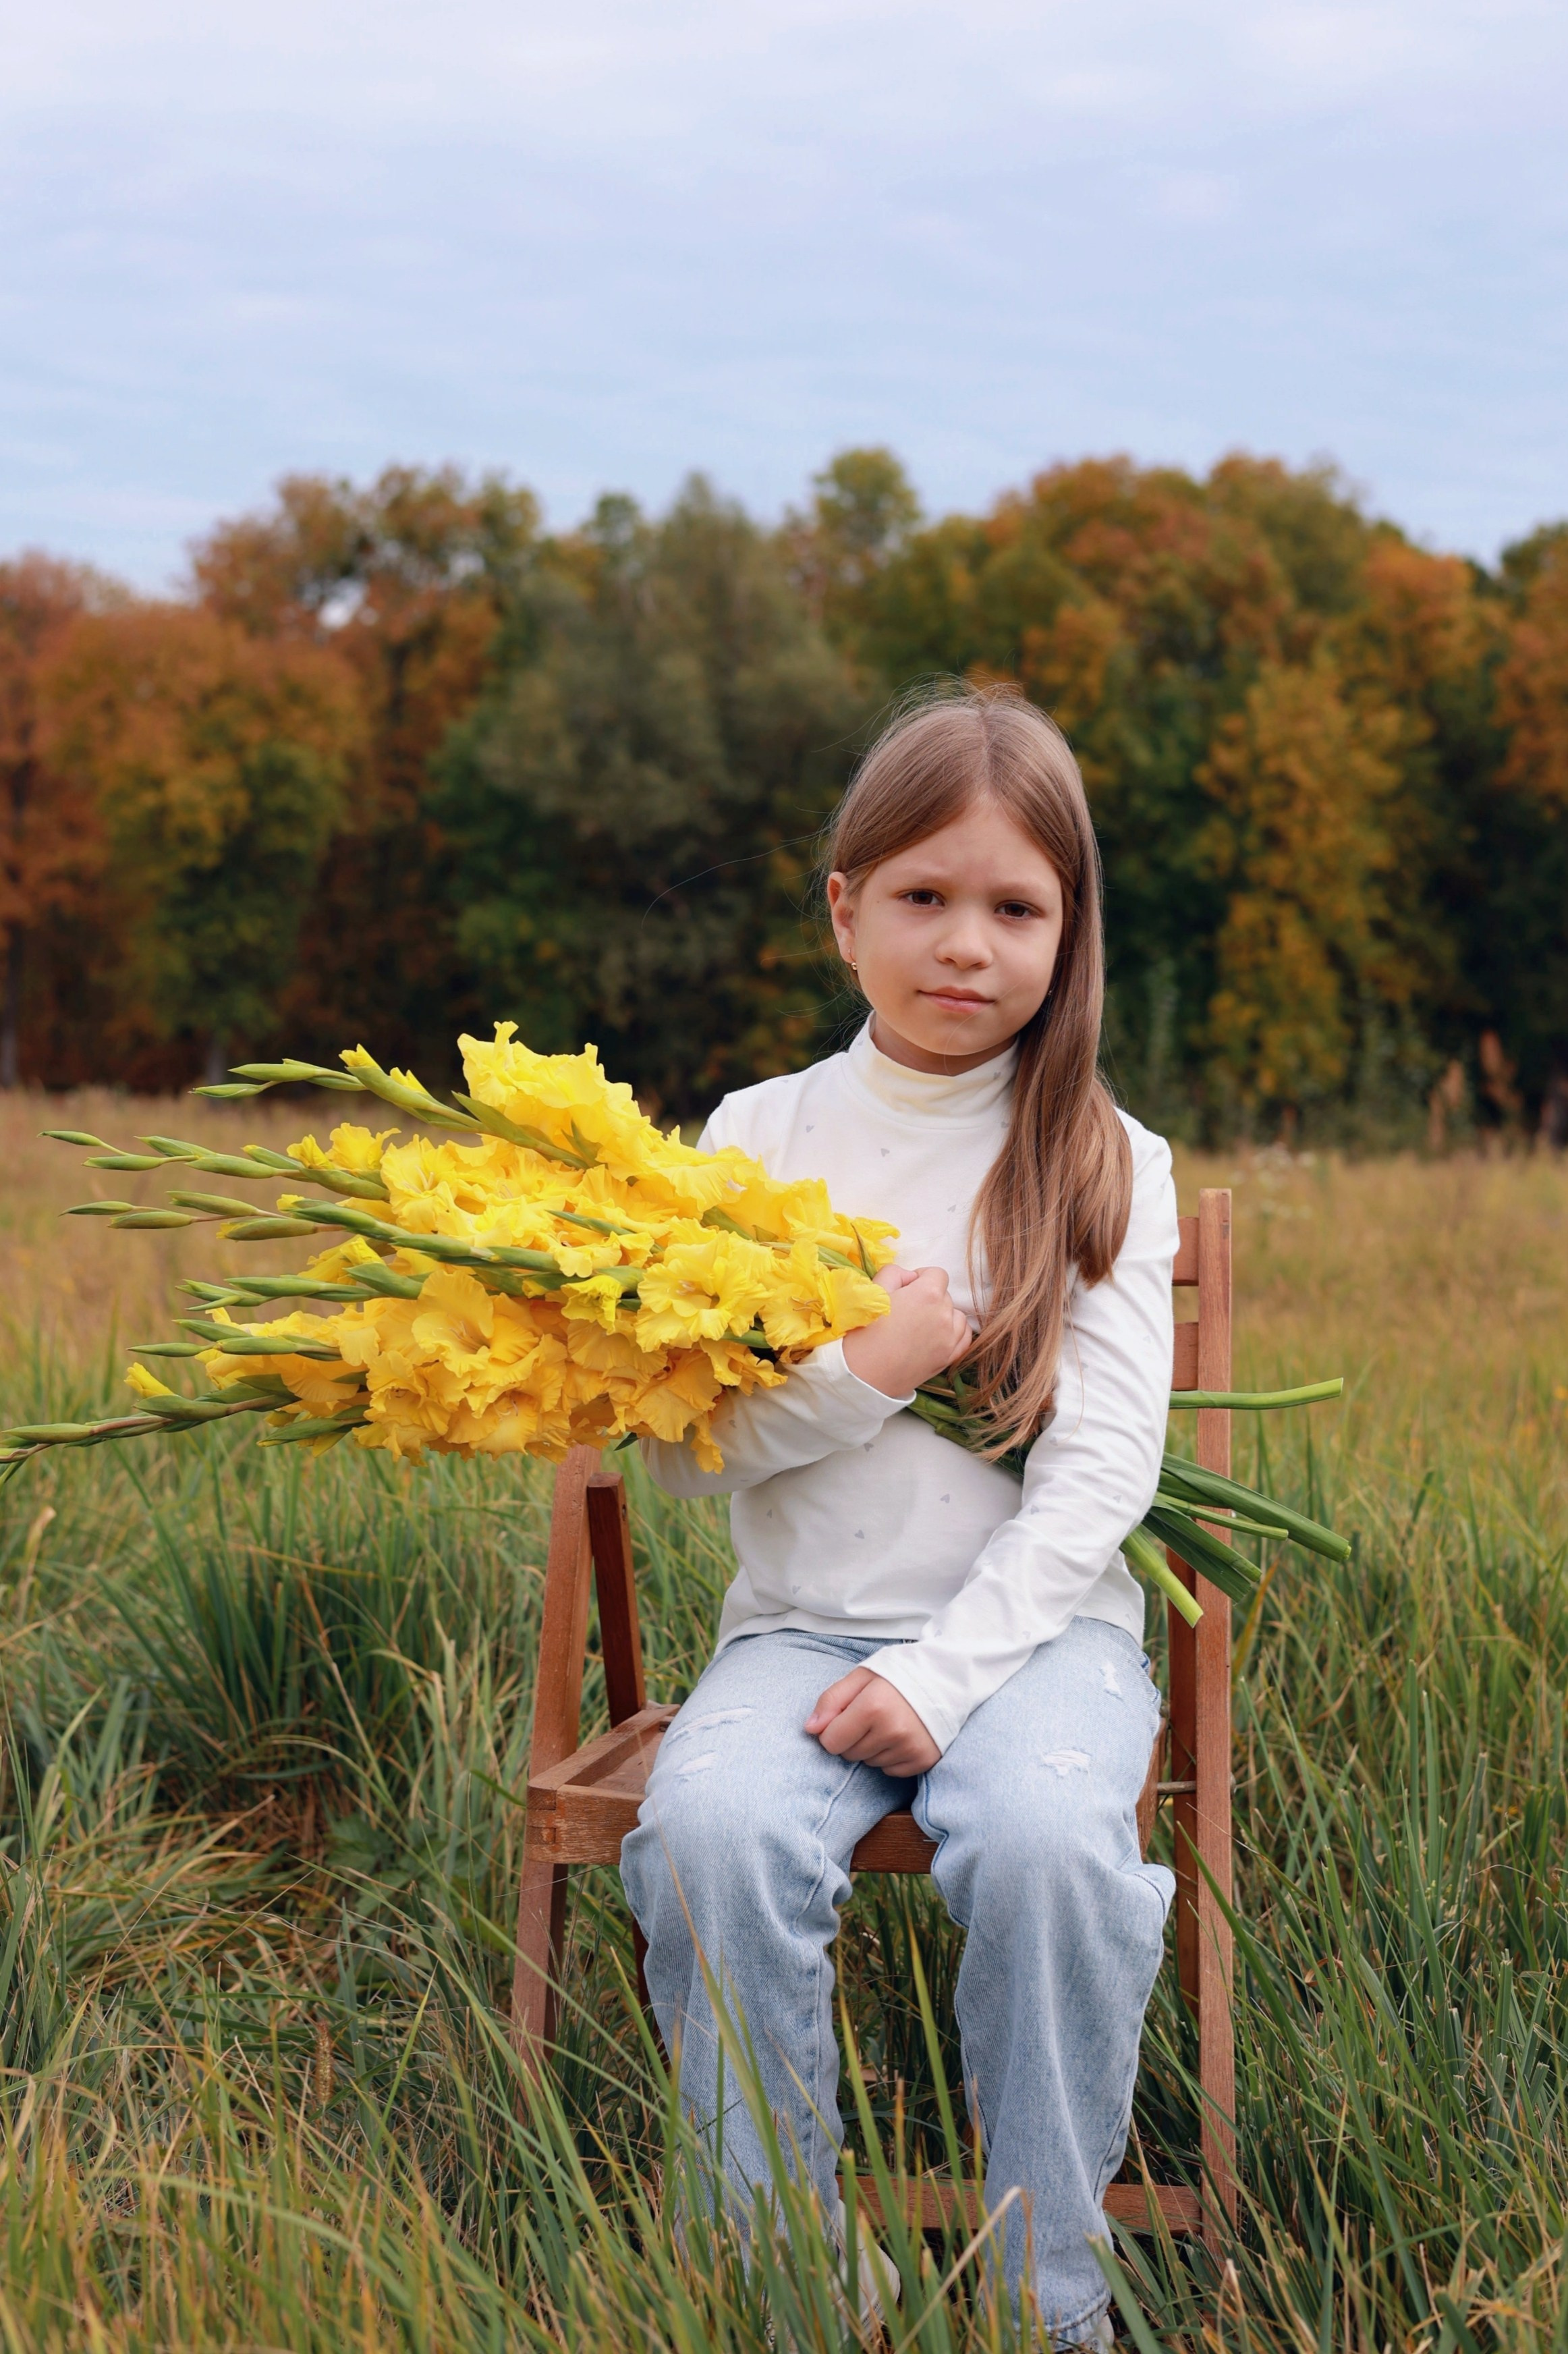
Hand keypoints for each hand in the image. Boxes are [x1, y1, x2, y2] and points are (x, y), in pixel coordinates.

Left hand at [805, 1667, 940, 1776]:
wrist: (946, 1678)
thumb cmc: (899, 1675)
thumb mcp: (862, 1676)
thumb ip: (832, 1700)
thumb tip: (810, 1729)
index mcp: (873, 1706)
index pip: (830, 1741)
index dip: (833, 1729)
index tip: (846, 1716)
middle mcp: (892, 1731)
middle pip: (849, 1754)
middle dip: (853, 1738)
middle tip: (872, 1716)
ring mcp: (910, 1748)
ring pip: (869, 1763)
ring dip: (872, 1747)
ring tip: (890, 1722)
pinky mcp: (923, 1760)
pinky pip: (889, 1770)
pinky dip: (890, 1756)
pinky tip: (901, 1735)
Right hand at [842, 1264, 971, 1397]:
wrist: (862, 1375)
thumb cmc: (864, 1331)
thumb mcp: (874, 1290)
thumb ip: (896, 1273)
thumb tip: (911, 1278)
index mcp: (928, 1294)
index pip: (937, 1274)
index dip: (921, 1277)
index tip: (907, 1288)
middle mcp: (944, 1314)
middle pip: (945, 1295)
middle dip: (928, 1297)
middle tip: (906, 1310)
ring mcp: (949, 1338)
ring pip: (956, 1315)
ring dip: (943, 1314)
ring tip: (921, 1324)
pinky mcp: (948, 1358)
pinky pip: (964, 1336)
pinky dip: (955, 1332)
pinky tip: (939, 1335)